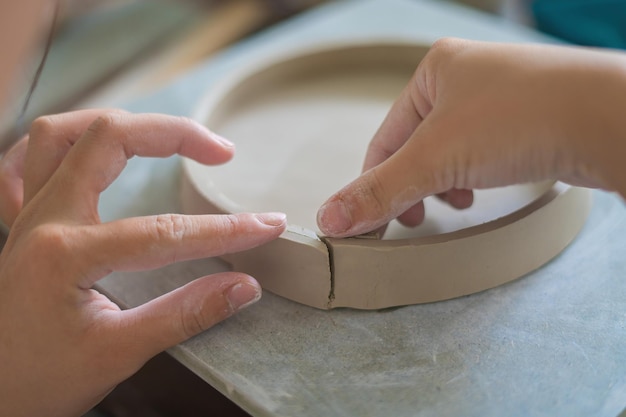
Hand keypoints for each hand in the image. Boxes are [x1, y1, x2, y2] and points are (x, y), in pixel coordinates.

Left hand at [0, 110, 286, 416]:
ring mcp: (27, 216)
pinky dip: (63, 146)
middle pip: (109, 138)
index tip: (267, 225)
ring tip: (164, 137)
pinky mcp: (22, 223)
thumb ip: (186, 314)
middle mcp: (43, 219)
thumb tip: (244, 288)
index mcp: (65, 254)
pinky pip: (26, 161)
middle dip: (174, 133)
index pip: (163, 232)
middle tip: (222, 151)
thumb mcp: (119, 353)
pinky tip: (91, 155)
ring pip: (63, 133)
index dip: (224, 229)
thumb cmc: (40, 381)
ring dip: (119, 125)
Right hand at [317, 38, 625, 236]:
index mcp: (436, 69)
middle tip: (412, 219)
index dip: (374, 183)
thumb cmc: (525, 117)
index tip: (370, 221)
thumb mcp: (436, 158)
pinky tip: (479, 191)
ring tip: (452, 206)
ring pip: (450, 151)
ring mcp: (501, 97)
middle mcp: (467, 77)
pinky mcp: (529, 119)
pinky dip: (473, 176)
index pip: (386, 137)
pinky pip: (482, 152)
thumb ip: (380, 190)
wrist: (609, 119)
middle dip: (413, 186)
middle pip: (418, 145)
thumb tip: (331, 218)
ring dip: (442, 184)